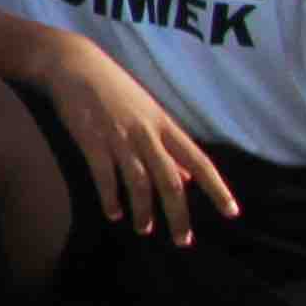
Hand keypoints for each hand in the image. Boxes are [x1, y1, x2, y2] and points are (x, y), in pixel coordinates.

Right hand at [50, 49, 240, 243]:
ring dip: (144, 211)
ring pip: (139, 183)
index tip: (231, 212)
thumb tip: (189, 178)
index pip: (199, 160)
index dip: (217, 188)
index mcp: (164, 125)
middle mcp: (147, 134)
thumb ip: (168, 146)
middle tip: (182, 241)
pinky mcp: (92, 140)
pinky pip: (104, 177)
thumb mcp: (148, 112)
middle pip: (170, 181)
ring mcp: (119, 138)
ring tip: (144, 229)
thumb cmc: (114, 88)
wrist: (74, 64)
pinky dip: (110, 198)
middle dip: (178, 214)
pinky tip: (113, 213)